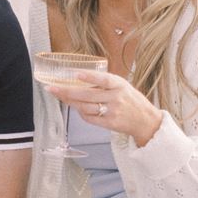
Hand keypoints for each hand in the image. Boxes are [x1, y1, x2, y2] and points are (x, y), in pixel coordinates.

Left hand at [45, 70, 161, 147]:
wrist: (145, 120)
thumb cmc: (131, 100)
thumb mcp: (122, 85)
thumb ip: (105, 82)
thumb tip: (79, 76)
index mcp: (120, 85)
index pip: (104, 79)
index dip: (90, 77)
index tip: (76, 74)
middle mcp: (116, 98)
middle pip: (88, 95)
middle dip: (67, 91)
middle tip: (52, 87)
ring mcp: (112, 112)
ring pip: (85, 107)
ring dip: (69, 102)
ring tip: (58, 95)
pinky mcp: (109, 124)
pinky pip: (89, 118)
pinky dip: (80, 112)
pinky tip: (74, 106)